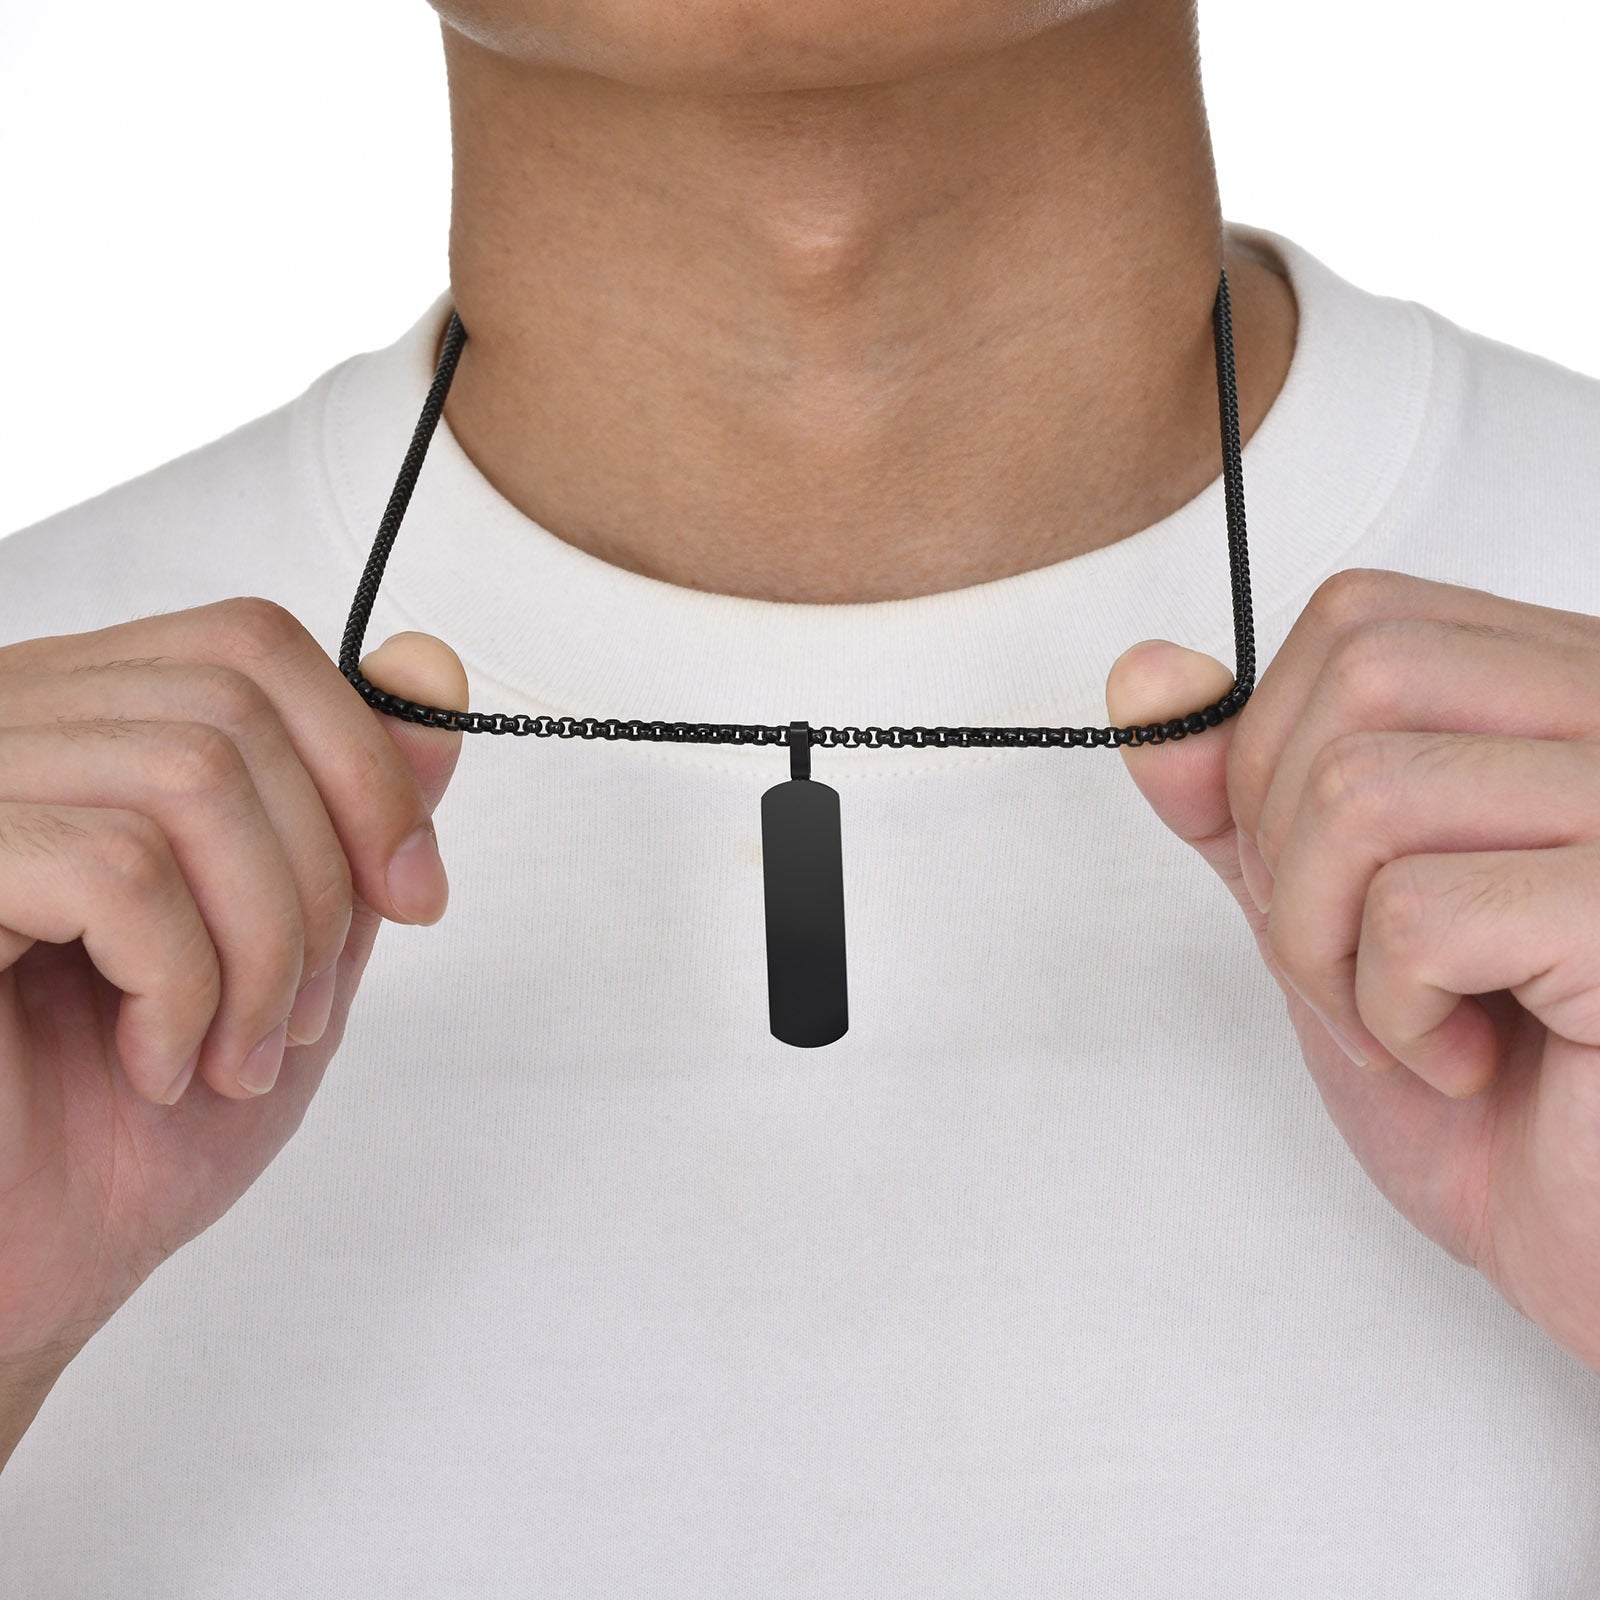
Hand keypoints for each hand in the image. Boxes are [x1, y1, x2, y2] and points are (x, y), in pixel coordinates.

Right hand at [0, 599, 465, 1365]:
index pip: (250, 646)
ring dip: (262, 946)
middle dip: (322, 879)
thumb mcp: (295, 950)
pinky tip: (152, 1066)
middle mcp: (11, 734)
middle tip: (307, 1015)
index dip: (364, 757)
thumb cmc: (139, 1129)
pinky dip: (178, 986)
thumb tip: (433, 674)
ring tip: (238, 1054)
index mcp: (90, 734)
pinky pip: (111, 870)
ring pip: (188, 778)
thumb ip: (354, 813)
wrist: (25, 1274)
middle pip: (235, 709)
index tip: (414, 892)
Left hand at [1105, 567, 1599, 1373]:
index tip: (1311, 878)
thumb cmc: (1496, 1097)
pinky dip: (1393, 1012)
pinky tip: (1473, 1064)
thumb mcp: (1328, 920)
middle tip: (1353, 965)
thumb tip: (1148, 675)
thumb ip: (1239, 799)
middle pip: (1361, 675)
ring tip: (1405, 1022)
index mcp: (1559, 701)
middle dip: (1289, 845)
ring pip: (1367, 789)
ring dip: (1326, 942)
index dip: (1277, 751)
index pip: (1362, 621)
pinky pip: (1420, 912)